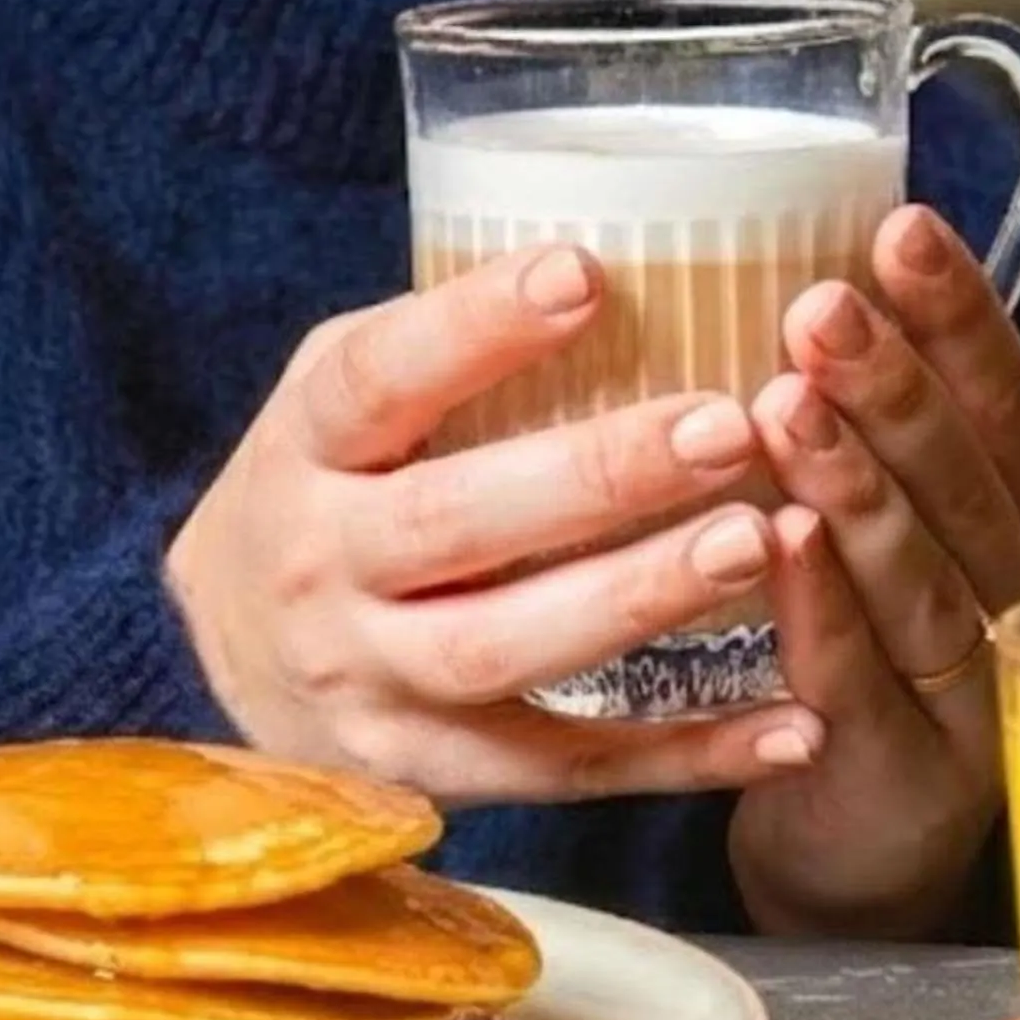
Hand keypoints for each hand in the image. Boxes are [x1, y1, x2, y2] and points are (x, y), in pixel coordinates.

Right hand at [167, 245, 827, 804]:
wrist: (226, 658)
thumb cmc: (329, 492)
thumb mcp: (342, 405)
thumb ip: (444, 350)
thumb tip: (639, 246)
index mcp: (303, 450)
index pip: (372, 382)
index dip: (471, 329)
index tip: (584, 274)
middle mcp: (319, 568)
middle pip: (452, 525)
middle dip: (596, 476)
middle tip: (729, 425)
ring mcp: (367, 682)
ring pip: (504, 652)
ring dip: (637, 600)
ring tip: (760, 543)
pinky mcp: (425, 773)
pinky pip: (562, 773)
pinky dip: (683, 758)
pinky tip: (793, 725)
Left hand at [731, 205, 1019, 937]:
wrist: (852, 849)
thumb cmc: (858, 660)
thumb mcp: (884, 529)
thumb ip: (867, 428)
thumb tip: (795, 267)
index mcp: (1019, 518)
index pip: (1006, 397)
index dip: (960, 314)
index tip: (900, 228)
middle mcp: (1016, 593)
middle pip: (964, 475)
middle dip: (895, 383)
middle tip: (822, 306)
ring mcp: (974, 688)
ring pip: (920, 569)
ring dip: (857, 483)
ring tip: (789, 402)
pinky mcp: (908, 771)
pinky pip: (860, 674)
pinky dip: (822, 606)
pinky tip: (778, 541)